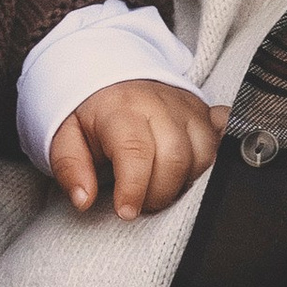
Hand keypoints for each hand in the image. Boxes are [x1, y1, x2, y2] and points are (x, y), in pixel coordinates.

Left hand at [49, 78, 224, 218]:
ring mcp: (187, 107)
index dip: (134, 189)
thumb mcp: (65, 135)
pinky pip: (221, 141)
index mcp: (122, 109)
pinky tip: (191, 169)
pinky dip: (211, 162)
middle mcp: (160, 105)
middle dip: (160, 193)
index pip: (136, 152)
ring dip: (184, 182)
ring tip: (160, 186)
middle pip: (176, 157)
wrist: (112, 75)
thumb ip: (69, 167)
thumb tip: (82, 199)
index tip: (126, 212)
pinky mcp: (204, 112)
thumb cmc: (91, 112)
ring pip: (204, 154)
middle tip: (141, 203)